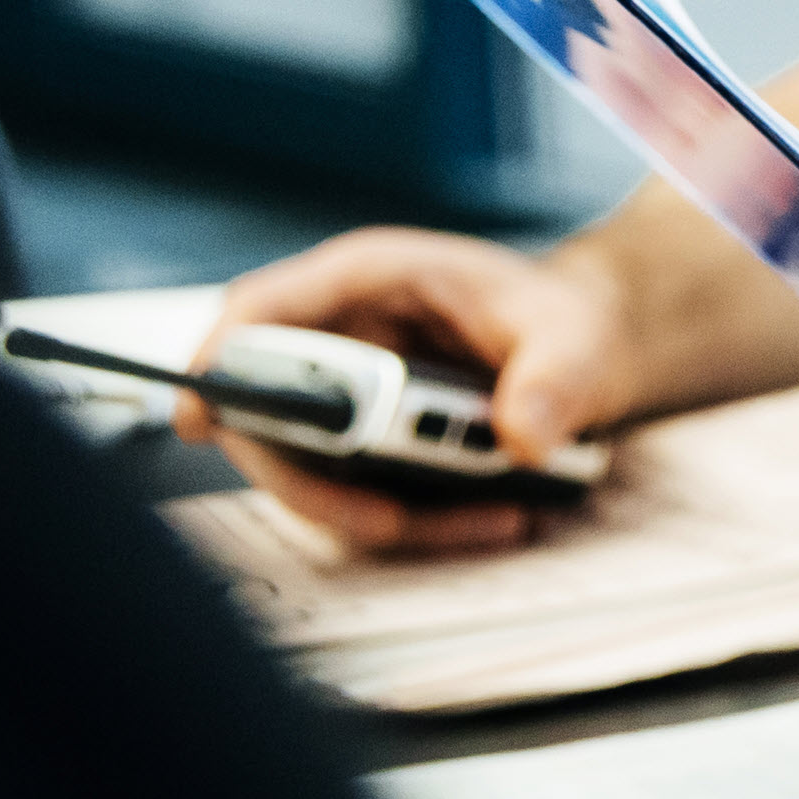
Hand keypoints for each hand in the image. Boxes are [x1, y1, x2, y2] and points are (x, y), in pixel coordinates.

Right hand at [179, 229, 638, 551]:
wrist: (599, 350)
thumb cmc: (571, 323)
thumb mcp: (577, 342)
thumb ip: (555, 382)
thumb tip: (522, 437)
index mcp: (372, 279)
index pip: (264, 310)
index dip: (217, 361)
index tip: (199, 417)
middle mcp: (346, 335)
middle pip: (267, 408)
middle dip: (311, 474)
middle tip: (387, 519)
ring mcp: (352, 393)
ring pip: (312, 466)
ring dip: (377, 510)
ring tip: (487, 518)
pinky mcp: (374, 444)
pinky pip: (362, 492)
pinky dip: (417, 519)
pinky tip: (490, 518)